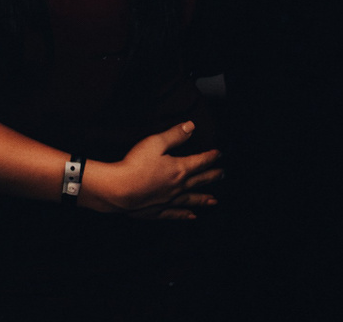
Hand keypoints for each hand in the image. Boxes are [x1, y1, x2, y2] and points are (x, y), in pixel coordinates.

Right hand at [82, 121, 221, 219]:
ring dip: (204, 199)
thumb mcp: (155, 143)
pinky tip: (192, 216)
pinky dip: (185, 214)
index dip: (211, 157)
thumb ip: (174, 135)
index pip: (200, 162)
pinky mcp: (158, 211)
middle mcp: (178, 186)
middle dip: (212, 177)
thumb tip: (191, 126)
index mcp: (179, 169)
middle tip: (223, 175)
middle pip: (199, 181)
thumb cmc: (135, 165)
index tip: (219, 154)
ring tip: (214, 201)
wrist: (119, 190)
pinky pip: (176, 214)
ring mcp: (169, 200)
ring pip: (191, 199)